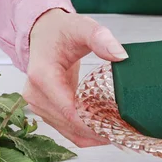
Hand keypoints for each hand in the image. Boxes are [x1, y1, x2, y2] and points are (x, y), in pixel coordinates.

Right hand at [25, 9, 127, 146]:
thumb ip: (100, 37)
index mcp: (42, 76)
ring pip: (69, 132)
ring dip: (93, 134)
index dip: (94, 123)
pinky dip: (86, 134)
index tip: (118, 126)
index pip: (69, 110)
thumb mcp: (82, 27)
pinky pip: (67, 131)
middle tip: (126, 129)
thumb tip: (120, 54)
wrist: (44, 33)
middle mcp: (36, 94)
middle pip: (70, 124)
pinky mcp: (45, 111)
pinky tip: (105, 131)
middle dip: (98, 130)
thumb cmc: (62, 31)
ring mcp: (38, 105)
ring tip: (119, 130)